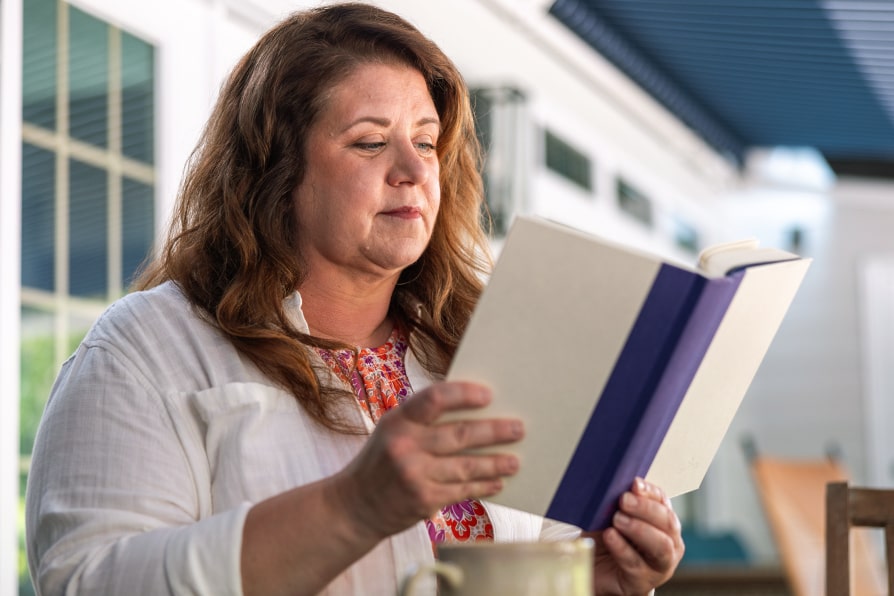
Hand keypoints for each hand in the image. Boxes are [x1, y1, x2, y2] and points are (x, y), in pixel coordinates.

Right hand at [334, 381, 523, 540]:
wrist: (354, 506)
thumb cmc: (382, 461)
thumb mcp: (392, 430)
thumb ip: (424, 420)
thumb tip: (474, 411)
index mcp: (398, 420)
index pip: (434, 399)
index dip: (464, 394)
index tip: (489, 395)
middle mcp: (405, 446)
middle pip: (459, 435)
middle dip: (494, 432)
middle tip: (518, 429)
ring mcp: (414, 475)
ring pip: (466, 466)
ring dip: (495, 463)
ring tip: (515, 460)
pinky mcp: (423, 501)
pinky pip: (462, 491)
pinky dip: (482, 487)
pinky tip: (497, 483)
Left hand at [583, 478, 684, 595]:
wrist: (596, 570)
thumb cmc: (608, 538)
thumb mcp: (611, 515)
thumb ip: (616, 501)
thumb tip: (612, 483)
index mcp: (663, 521)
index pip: (663, 501)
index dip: (650, 491)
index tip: (634, 483)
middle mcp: (669, 543)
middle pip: (667, 523)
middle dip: (646, 508)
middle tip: (624, 500)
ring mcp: (659, 565)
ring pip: (661, 546)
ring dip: (639, 529)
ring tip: (617, 519)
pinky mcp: (642, 582)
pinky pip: (635, 564)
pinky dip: (622, 548)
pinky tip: (610, 536)